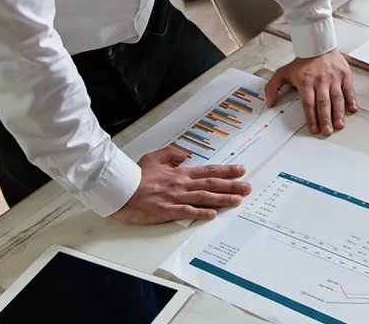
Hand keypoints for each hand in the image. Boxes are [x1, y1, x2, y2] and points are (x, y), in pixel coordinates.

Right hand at [111, 147, 250, 223]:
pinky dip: (201, 213)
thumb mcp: (153, 158)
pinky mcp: (167, 211)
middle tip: (248, 187)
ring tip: (238, 200)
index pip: (208, 171)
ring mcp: (175, 198)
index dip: (226, 170)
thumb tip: (184, 156)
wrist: (120, 189)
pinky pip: (187, 212)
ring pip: (204, 198)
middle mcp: (181, 185)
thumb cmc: (135, 176)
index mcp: (180, 173)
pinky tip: (213, 214)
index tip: (241, 170)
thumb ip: (170, 155)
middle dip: (232, 185)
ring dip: (222, 199)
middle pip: (211, 184)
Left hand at [266, 49, 358, 135]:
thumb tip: (269, 103)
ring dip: (338, 112)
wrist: (318, 45)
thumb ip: (273, 87)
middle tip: (328, 131)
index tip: (314, 129)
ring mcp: (334, 78)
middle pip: (323, 103)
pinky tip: (352, 109)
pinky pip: (348, 89)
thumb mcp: (283, 72)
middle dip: (325, 119)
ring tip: (339, 125)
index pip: (308, 103)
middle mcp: (320, 81)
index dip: (311, 118)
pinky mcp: (344, 74)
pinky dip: (351, 99)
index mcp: (306, 82)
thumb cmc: (302, 61)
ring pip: (337, 98)